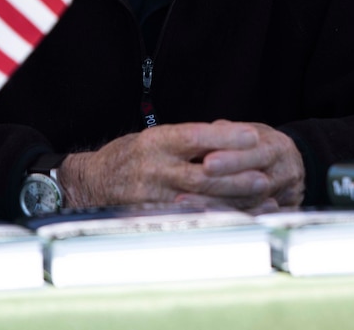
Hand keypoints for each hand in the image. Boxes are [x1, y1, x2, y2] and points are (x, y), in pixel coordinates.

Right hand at [58, 119, 303, 209]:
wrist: (90, 184)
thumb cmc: (129, 156)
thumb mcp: (154, 138)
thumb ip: (186, 140)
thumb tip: (228, 135)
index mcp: (155, 141)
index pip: (194, 136)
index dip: (225, 136)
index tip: (252, 135)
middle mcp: (153, 168)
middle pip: (201, 174)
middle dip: (236, 176)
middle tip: (264, 176)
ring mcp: (152, 196)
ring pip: (200, 200)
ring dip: (233, 201)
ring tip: (261, 198)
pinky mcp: (152, 217)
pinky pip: (191, 218)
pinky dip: (218, 217)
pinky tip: (240, 216)